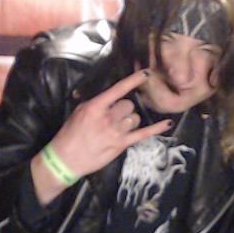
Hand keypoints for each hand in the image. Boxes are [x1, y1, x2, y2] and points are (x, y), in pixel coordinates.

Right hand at [46, 69, 171, 179]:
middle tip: (115, 116)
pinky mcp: (121, 144)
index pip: (118, 89)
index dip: (133, 80)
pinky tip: (168, 123)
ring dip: (130, 121)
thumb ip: (96, 103)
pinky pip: (143, 134)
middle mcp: (108, 118)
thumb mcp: (79, 111)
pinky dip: (157, 128)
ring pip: (135, 118)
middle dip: (125, 109)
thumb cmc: (70, 134)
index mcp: (96, 107)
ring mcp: (116, 132)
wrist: (66, 158)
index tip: (146, 74)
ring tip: (119, 127)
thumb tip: (110, 97)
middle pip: (129, 105)